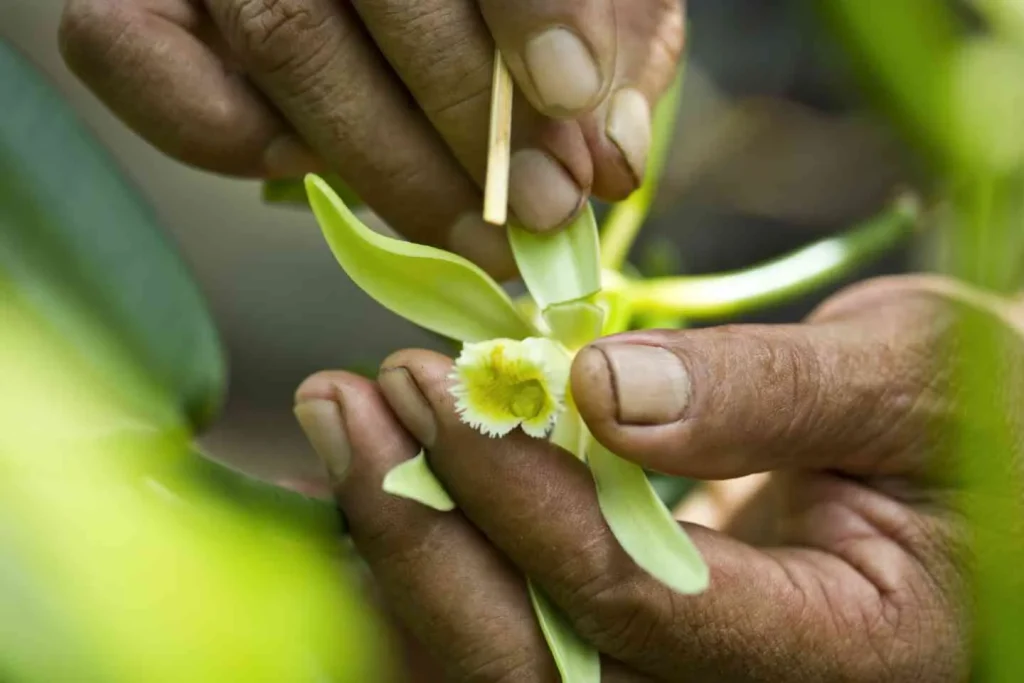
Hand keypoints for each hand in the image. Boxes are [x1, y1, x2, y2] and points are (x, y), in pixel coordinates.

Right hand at [58, 0, 683, 276]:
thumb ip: (617, 45)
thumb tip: (609, 160)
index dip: (535, 7)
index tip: (574, 103)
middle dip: (471, 128)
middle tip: (540, 216)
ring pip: (280, 37)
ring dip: (383, 165)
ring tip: (470, 232)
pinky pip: (126, 52)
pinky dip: (215, 133)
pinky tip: (304, 164)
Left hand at [294, 274, 1013, 680]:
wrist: (987, 467)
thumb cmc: (979, 418)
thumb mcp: (907, 381)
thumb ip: (768, 395)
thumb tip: (604, 391)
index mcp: (836, 655)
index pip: (631, 598)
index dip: (520, 495)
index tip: (435, 381)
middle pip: (534, 660)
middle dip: (421, 532)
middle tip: (346, 402)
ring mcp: (687, 681)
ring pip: (507, 658)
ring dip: (409, 545)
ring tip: (346, 426)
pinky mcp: (646, 644)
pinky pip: (521, 625)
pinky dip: (445, 554)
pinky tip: (395, 470)